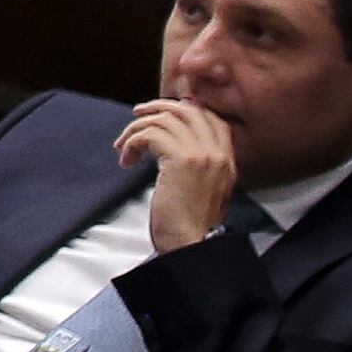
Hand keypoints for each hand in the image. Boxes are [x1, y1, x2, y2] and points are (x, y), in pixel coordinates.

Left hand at [120, 97, 243, 251]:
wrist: (190, 244)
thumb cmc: (188, 223)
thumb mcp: (203, 188)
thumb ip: (196, 163)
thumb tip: (172, 140)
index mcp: (227, 160)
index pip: (210, 118)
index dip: (184, 109)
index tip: (161, 113)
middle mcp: (218, 153)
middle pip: (188, 111)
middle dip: (158, 108)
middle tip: (137, 115)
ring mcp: (202, 154)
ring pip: (164, 119)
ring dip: (137, 129)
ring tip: (124, 146)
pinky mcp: (181, 160)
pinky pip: (150, 133)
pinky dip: (133, 142)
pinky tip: (127, 159)